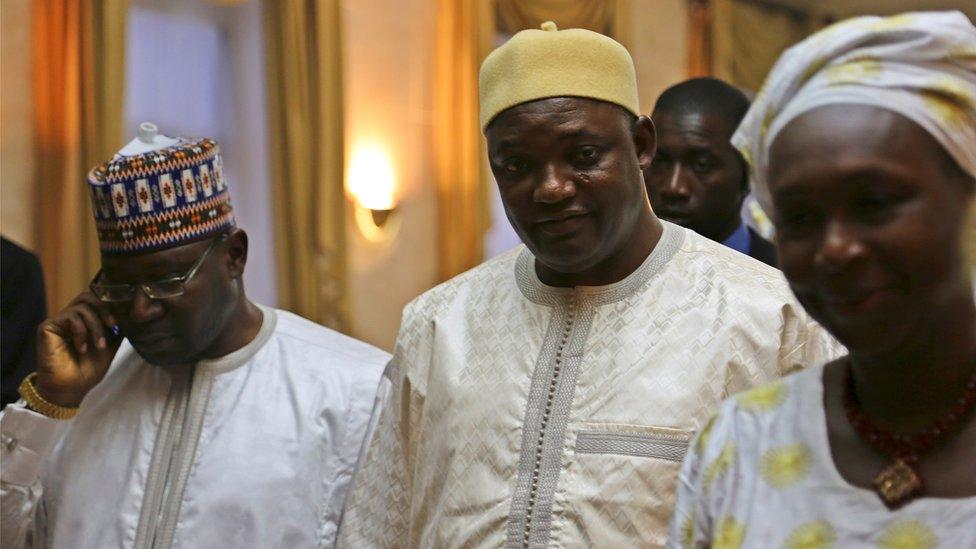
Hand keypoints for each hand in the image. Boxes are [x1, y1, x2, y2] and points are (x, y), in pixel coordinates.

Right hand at [34, 291, 122, 407]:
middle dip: (105, 309)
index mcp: (84, 320)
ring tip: (99, 345)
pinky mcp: (47, 327)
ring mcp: (58, 321)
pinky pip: (70, 317)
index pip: (97, 300)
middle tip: (113, 325)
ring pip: (82, 307)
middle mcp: (70, 318)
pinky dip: (82, 332)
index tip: (123, 320)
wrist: (70, 389)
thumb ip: (117, 329)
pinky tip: (82, 348)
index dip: (112, 305)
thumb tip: (131, 314)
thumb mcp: (109, 346)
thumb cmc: (88, 370)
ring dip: (96, 326)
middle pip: (88, 296)